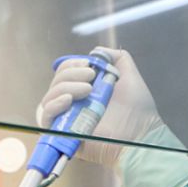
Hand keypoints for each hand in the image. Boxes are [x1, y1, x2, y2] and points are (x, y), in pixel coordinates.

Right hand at [34, 47, 166, 166]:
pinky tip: (68, 100)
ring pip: (48, 98)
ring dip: (64, 87)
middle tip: (91, 78)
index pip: (64, 73)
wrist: (141, 135)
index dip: (71, 65)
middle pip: (55, 83)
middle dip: (70, 74)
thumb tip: (96, 51)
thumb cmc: (138, 111)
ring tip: (87, 90)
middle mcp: (74, 104)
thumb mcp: (130, 76)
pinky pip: (46, 118)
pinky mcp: (64, 135)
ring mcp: (67, 119)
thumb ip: (117, 59)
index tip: (88, 65)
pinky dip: (53, 105)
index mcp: (85, 91)